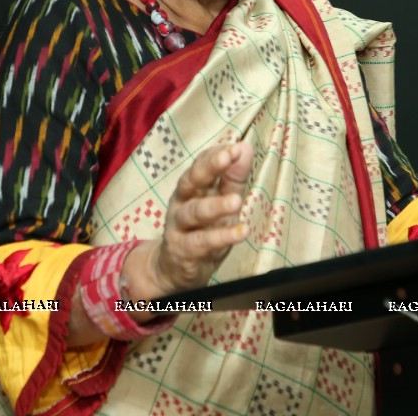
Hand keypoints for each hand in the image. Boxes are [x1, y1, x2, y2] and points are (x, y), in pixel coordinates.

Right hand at [126, 141, 252, 300]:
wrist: (173, 270)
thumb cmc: (200, 230)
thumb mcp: (219, 201)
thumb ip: (232, 178)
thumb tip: (244, 148)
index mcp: (190, 188)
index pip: (200, 165)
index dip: (217, 155)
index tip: (237, 147)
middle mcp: (181, 203)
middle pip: (191, 181)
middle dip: (209, 167)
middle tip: (228, 156)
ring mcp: (179, 227)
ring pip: (194, 212)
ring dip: (216, 205)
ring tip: (236, 201)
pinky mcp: (183, 250)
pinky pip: (201, 242)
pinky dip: (222, 237)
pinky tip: (241, 232)